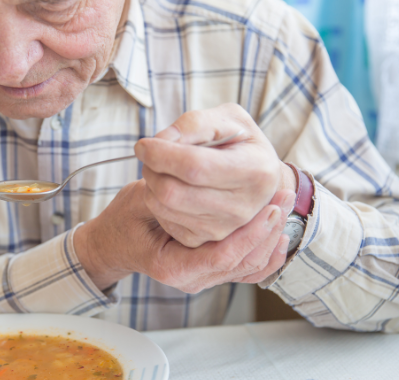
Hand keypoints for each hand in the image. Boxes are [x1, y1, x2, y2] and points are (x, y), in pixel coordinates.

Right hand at [73, 180, 292, 292]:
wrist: (115, 242)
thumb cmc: (124, 220)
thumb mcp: (136, 200)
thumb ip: (164, 193)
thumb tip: (194, 175)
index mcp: (171, 267)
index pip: (222, 255)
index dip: (251, 231)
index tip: (271, 205)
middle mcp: (191, 280)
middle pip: (243, 263)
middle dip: (270, 230)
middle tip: (286, 196)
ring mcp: (203, 279)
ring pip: (250, 268)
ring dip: (273, 237)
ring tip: (287, 206)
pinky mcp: (212, 272)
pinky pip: (247, 271)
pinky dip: (267, 254)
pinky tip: (281, 233)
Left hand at [134, 103, 297, 247]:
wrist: (255, 176)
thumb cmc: (238, 143)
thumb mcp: (226, 119)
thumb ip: (193, 124)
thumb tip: (160, 142)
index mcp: (256, 172)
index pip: (194, 166)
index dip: (160, 154)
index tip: (142, 144)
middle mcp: (243, 208)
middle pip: (173, 191)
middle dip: (151, 168)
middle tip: (151, 156)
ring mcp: (225, 229)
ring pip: (164, 207)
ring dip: (151, 184)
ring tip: (161, 170)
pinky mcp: (205, 241)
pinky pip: (165, 221)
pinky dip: (158, 201)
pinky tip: (171, 188)